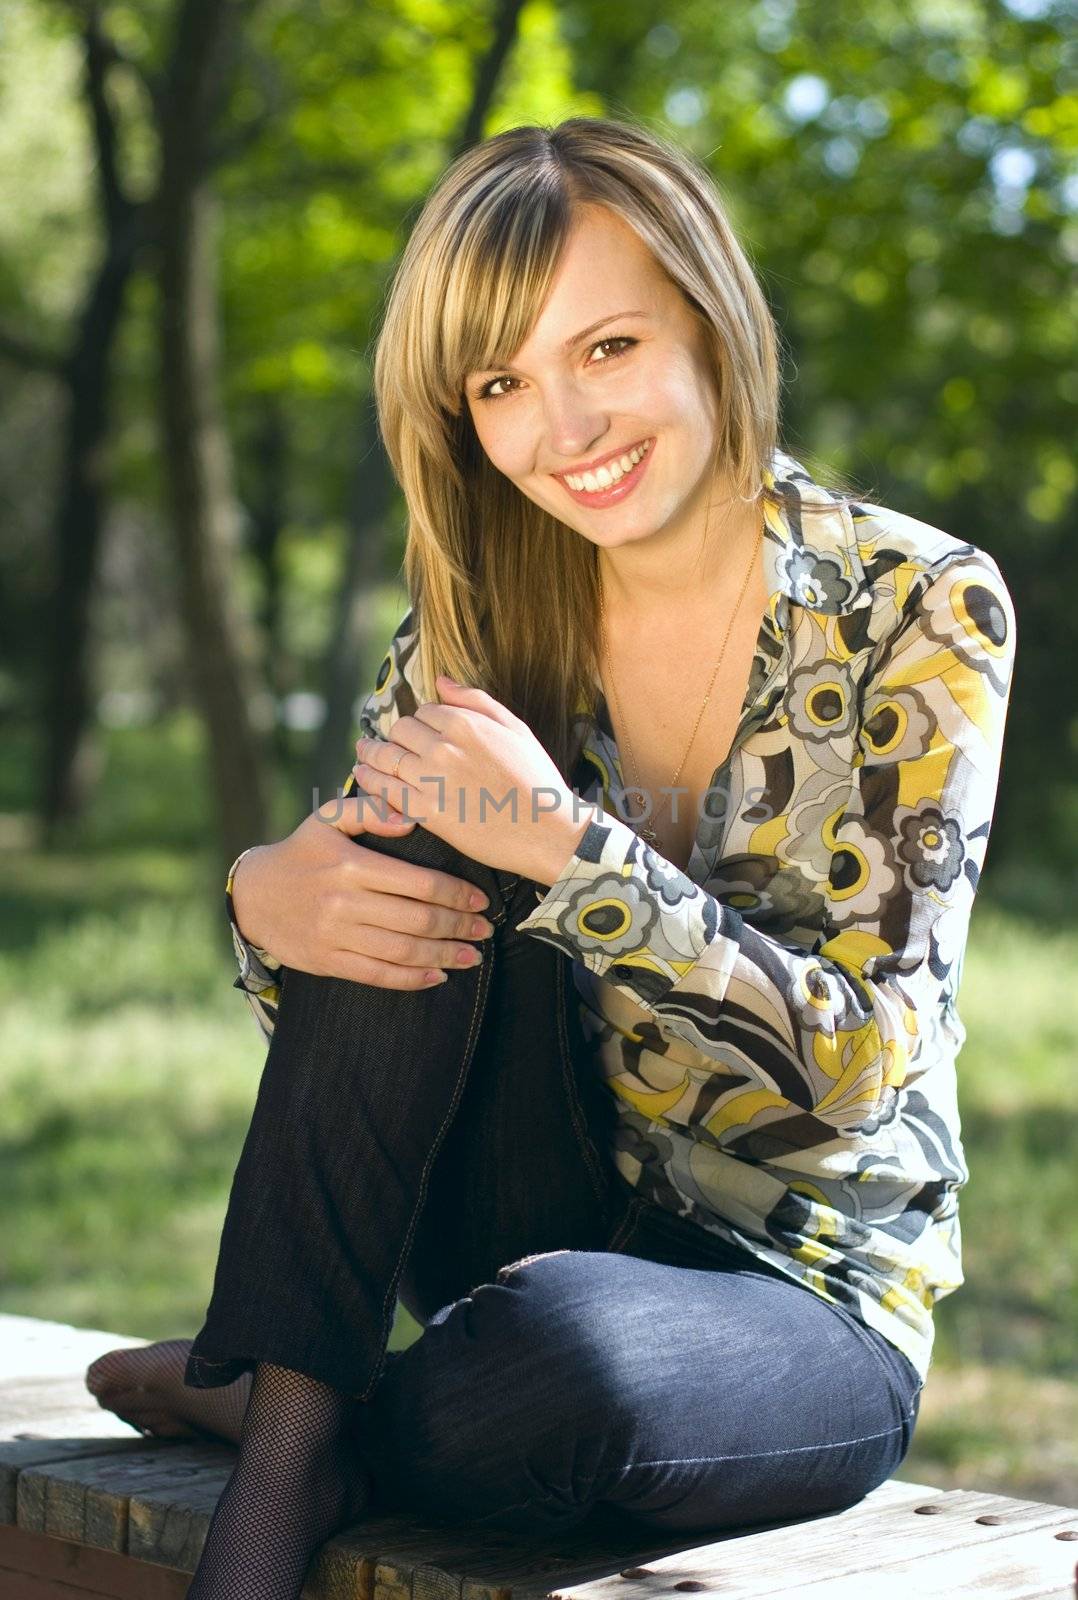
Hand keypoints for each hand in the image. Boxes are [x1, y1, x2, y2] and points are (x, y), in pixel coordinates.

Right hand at [230, 792, 496, 990]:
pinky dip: (412, 978)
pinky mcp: (328, 961)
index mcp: (351, 865)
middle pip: (417, 920)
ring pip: (402, 952)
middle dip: (458, 926)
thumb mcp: (327, 819)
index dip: (456, 894)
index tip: (481, 899)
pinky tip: (438, 975)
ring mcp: (336, 935)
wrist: (254, 896)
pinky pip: (377, 975)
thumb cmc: (302, 852)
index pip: (418, 883)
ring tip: (473, 956)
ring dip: (444, 956)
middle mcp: (345, 903)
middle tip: (485, 929)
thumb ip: (369, 810)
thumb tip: (411, 819)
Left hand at [350, 675, 598, 881]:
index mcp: (465, 723)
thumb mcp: (516, 728)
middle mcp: (443, 747)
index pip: (424, 711)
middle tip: (391, 744)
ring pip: (385, 757)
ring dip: (371, 754)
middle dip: (396, 736)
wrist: (546, 830)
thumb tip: (440, 681)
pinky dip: (368, 781)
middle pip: (400, 730)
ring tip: (364, 753)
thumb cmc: (536, 780)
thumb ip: (476, 700)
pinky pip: (384, 790)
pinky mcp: (424, 811)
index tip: (420, 732)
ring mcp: (430, 779)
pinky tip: (363, 776)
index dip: (421, 721)